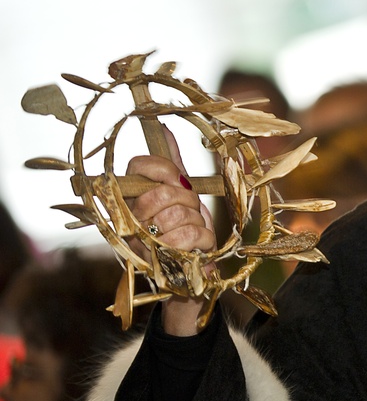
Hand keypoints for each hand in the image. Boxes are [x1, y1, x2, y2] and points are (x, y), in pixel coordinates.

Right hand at [126, 127, 215, 336]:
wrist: (188, 273)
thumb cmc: (181, 228)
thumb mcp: (179, 193)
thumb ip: (171, 164)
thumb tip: (164, 127)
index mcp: (128, 198)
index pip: (138, 166)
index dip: (165, 170)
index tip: (180, 180)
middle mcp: (127, 219)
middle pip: (163, 193)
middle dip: (188, 200)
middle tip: (191, 210)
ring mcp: (141, 241)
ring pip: (179, 214)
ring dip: (197, 221)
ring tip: (193, 230)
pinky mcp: (160, 260)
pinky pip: (191, 235)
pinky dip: (205, 238)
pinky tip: (200, 246)